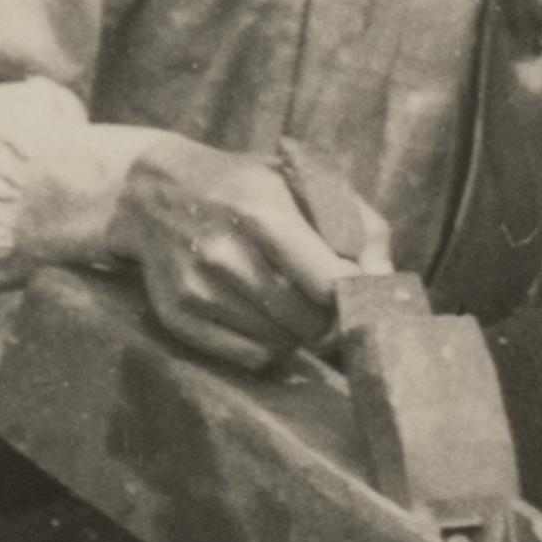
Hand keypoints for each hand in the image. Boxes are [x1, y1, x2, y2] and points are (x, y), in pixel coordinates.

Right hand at [105, 134, 354, 373]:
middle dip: (327, 318)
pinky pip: (248, 358)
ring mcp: (198, 290)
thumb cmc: (246, 186)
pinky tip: (259, 315)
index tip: (355, 290)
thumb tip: (384, 282)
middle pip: (310, 323)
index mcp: (263, 213)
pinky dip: (266, 345)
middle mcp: (226, 255)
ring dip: (296, 331)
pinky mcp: (178, 318)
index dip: (353, 295)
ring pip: (282, 345)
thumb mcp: (305, 183)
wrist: (156, 192)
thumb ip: (358, 226)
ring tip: (286, 300)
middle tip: (321, 300)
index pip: (331, 283)